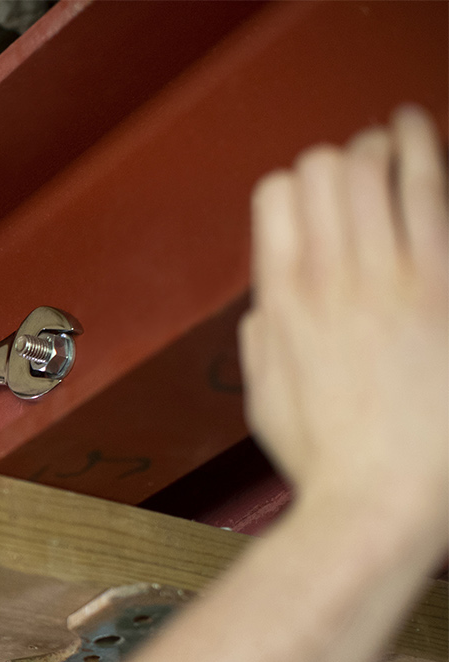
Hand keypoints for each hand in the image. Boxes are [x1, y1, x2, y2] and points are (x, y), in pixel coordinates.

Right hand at [242, 107, 447, 527]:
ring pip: (374, 167)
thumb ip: (264, 338)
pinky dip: (423, 150)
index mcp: (281, 301)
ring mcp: (390, 276)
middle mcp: (329, 277)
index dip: (294, 187)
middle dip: (337, 161)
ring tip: (395, 131)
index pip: (277, 197)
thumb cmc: (327, 461)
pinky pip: (431, 192)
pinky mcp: (441, 284)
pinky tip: (419, 132)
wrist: (382, 497)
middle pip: (323, 170)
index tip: (310, 198)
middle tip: (356, 168)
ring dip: (382, 143)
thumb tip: (271, 309)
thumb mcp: (263, 398)